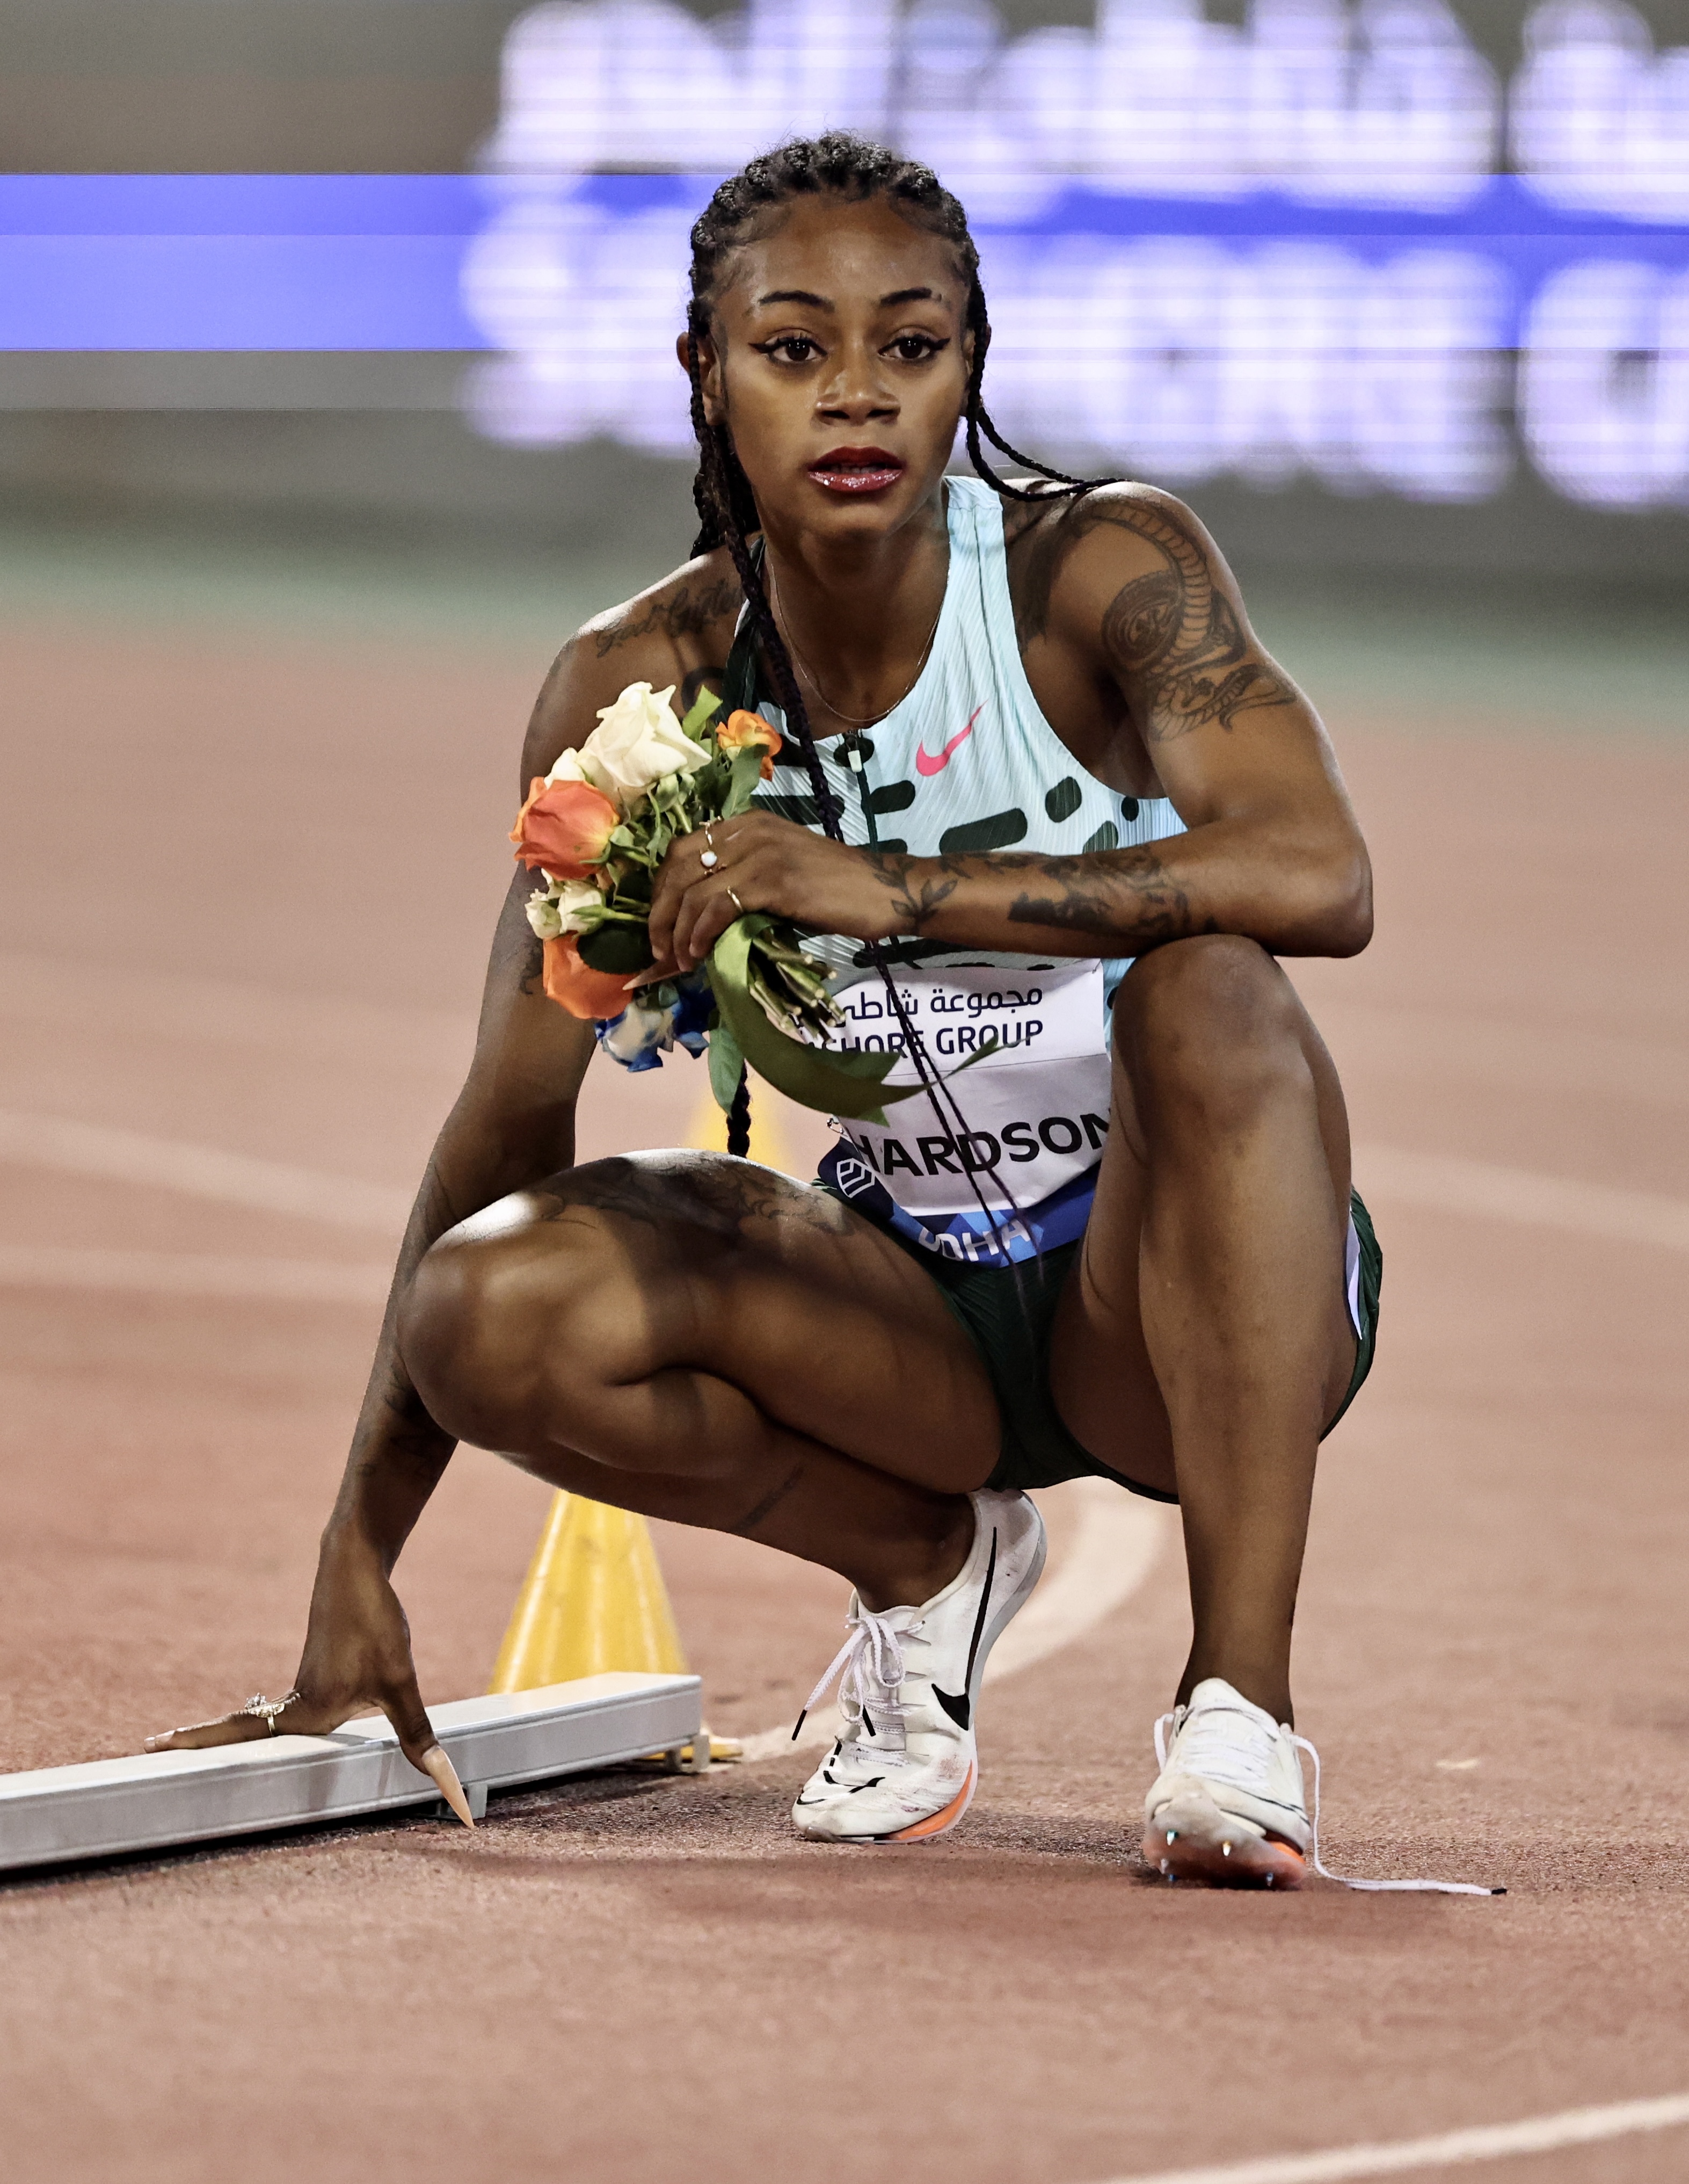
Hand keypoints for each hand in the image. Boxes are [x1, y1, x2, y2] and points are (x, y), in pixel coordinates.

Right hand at [142, 1527, 474, 1827]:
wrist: (356, 1563)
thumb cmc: (374, 1622)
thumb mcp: (400, 1682)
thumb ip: (417, 1735)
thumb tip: (443, 1787)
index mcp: (306, 1709)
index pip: (241, 1734)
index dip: (197, 1741)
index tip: (152, 1747)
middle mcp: (297, 1700)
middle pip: (242, 1730)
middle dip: (203, 1742)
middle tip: (153, 1749)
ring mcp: (304, 1684)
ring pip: (263, 1718)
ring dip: (230, 1733)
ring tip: (188, 1747)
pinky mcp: (317, 1671)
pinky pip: (284, 1705)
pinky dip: (262, 1718)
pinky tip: (265, 1723)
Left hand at [647, 812, 894, 971]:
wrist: (884, 891)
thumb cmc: (836, 891)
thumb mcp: (780, 873)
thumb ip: (742, 881)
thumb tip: (700, 919)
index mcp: (747, 824)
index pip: (682, 850)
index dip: (662, 891)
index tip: (660, 927)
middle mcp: (748, 831)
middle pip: (678, 868)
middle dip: (659, 913)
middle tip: (659, 951)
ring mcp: (760, 853)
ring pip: (692, 891)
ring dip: (676, 932)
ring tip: (679, 962)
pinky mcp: (772, 881)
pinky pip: (716, 907)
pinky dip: (700, 935)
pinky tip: (700, 955)